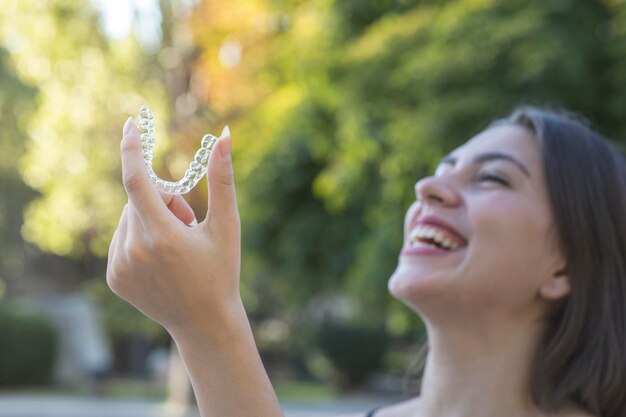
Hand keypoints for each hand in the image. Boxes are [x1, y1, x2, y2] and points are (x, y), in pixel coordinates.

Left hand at [106, 118, 240, 336]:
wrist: (204, 322)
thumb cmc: (221, 271)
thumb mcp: (227, 225)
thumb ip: (222, 179)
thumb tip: (224, 137)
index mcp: (162, 236)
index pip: (135, 180)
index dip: (131, 149)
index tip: (130, 125)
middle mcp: (134, 251)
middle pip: (138, 199)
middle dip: (162, 200)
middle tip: (187, 223)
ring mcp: (120, 266)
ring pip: (128, 218)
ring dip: (150, 219)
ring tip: (175, 247)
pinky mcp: (114, 277)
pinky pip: (122, 238)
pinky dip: (139, 238)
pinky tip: (161, 260)